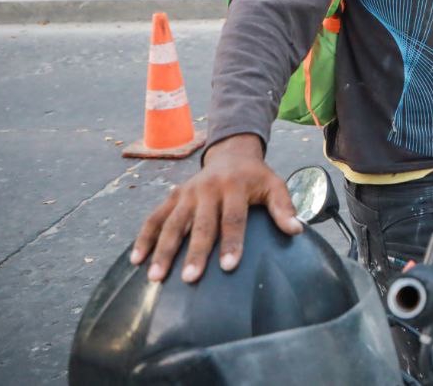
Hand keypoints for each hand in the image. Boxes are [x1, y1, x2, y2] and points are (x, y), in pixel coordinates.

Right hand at [130, 134, 301, 282]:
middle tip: (190, 278)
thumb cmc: (255, 177)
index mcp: (235, 186)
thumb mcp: (274, 185)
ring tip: (155, 277)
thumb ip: (283, 207)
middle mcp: (207, 189)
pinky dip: (144, 238)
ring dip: (162, 250)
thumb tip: (296, 230)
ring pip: (172, 223)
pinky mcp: (172, 197)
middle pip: (201, 224)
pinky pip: (154, 217)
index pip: (233, 218)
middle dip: (195, 252)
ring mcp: (187, 193)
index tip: (229, 266)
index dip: (232, 242)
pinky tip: (135, 260)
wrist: (231, 153)